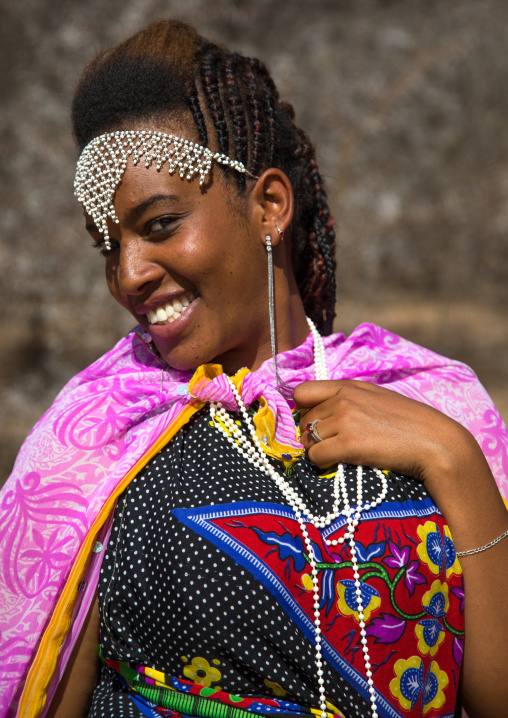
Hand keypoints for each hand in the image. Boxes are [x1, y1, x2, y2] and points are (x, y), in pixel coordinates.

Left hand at [295, 379, 474, 486]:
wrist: (437, 443)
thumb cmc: (411, 424)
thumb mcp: (378, 400)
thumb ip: (351, 401)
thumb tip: (324, 416)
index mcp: (350, 386)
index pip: (302, 391)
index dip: (304, 409)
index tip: (316, 422)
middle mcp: (344, 399)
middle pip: (305, 420)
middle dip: (312, 434)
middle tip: (330, 446)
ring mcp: (345, 420)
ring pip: (308, 439)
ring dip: (317, 450)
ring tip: (336, 455)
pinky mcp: (349, 444)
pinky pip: (315, 456)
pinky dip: (322, 463)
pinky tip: (338, 463)